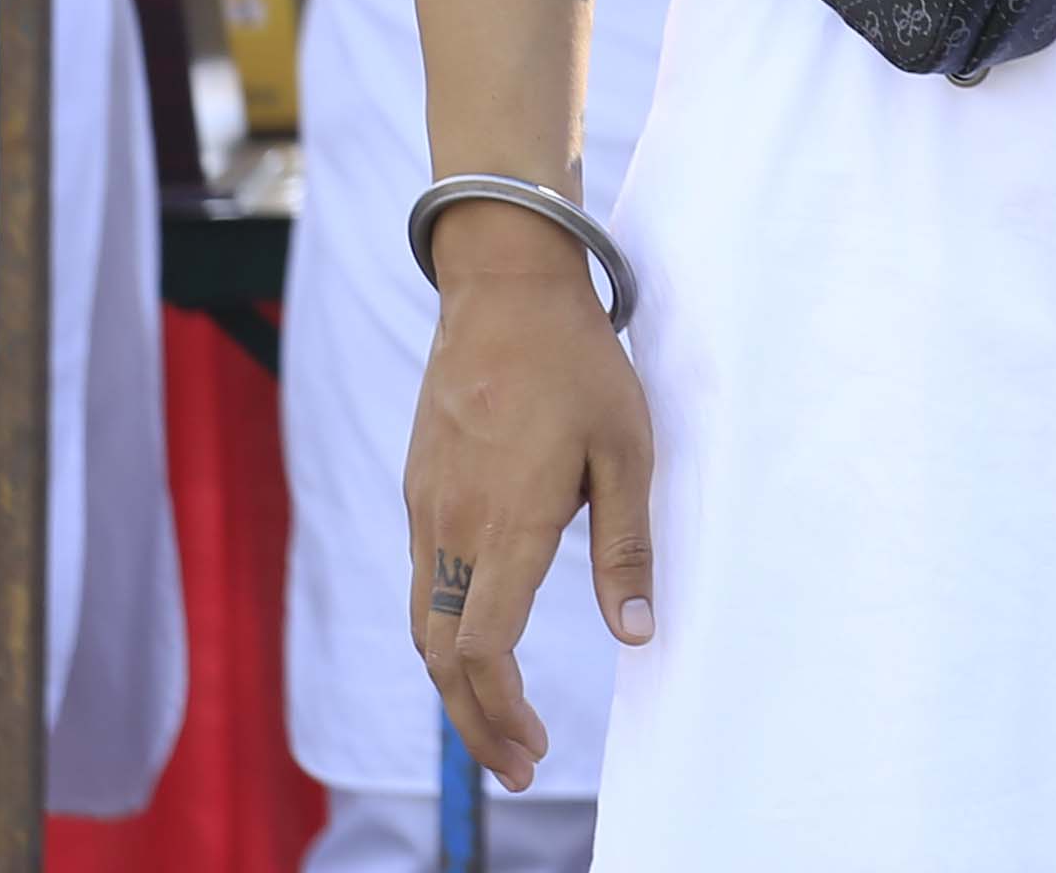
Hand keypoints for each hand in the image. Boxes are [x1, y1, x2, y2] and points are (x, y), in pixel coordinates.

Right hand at [401, 202, 656, 789]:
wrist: (505, 289)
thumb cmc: (580, 364)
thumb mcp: (628, 448)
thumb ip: (628, 545)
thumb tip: (637, 634)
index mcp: (507, 524)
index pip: (483, 650)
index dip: (502, 710)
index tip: (533, 750)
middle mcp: (451, 527)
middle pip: (441, 657)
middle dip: (475, 723)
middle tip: (518, 766)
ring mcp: (426, 509)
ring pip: (425, 623)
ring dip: (457, 684)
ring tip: (499, 721)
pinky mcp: (418, 490)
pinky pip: (424, 580)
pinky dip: (445, 631)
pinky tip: (481, 640)